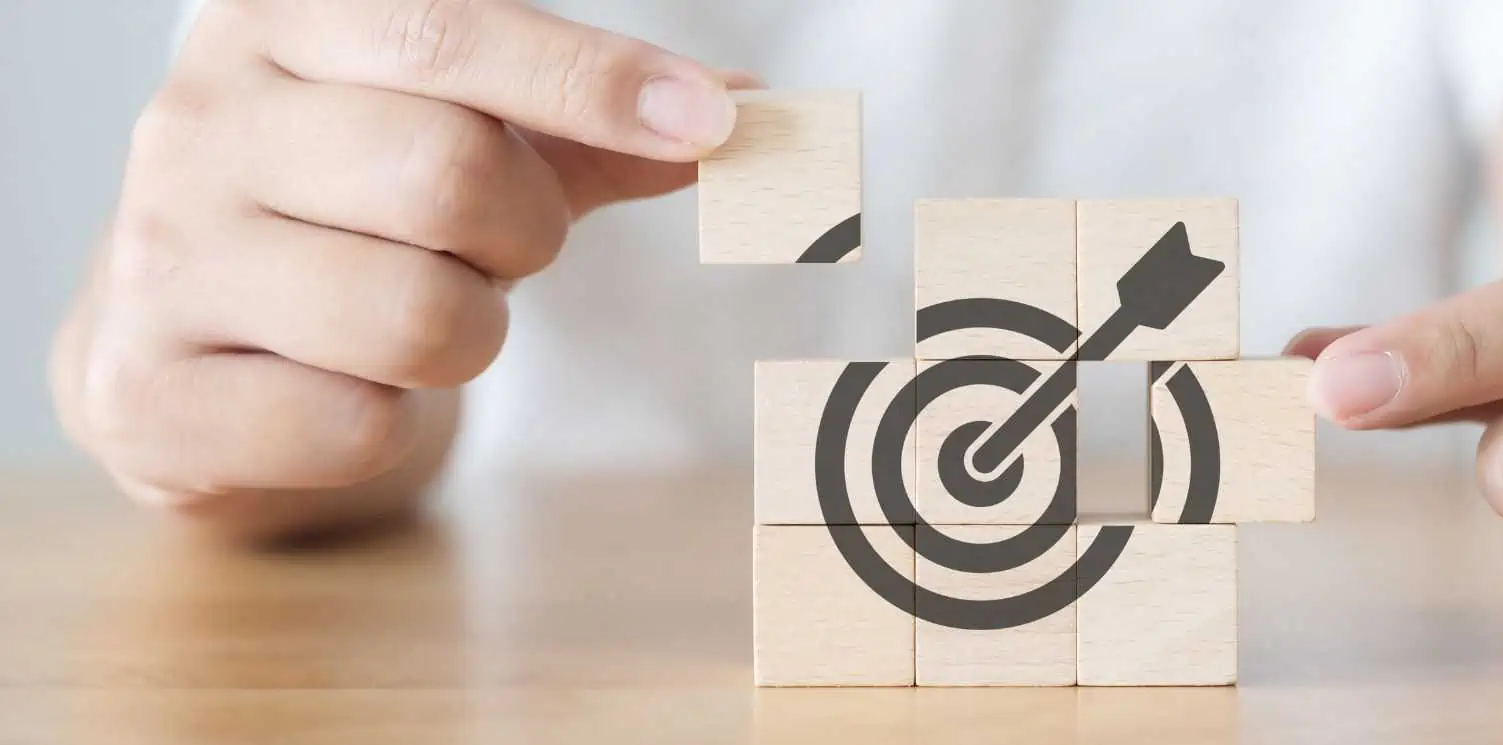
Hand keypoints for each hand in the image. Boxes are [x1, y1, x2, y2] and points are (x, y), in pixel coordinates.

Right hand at [51, 0, 750, 535]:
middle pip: (445, 174)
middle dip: (524, 229)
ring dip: (468, 331)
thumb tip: (745, 109)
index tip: (710, 123)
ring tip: (423, 308)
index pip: (448, 30)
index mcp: (279, 22)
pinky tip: (347, 384)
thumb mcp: (456, 129)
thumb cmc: (347, 207)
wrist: (174, 334)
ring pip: (412, 314)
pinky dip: (390, 421)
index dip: (590, 79)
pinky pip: (350, 426)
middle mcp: (198, 123)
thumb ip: (587, 122)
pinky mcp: (149, 394)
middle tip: (505, 242)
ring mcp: (161, 259)